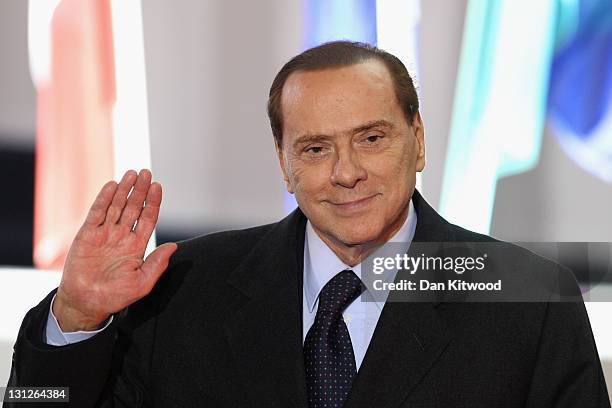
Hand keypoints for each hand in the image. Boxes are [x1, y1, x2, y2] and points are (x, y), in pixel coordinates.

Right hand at [53, 169, 176, 331]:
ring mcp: (105, 234)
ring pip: (117, 206)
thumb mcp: (142, 283)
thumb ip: (157, 264)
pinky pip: (97, 212)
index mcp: (137, 246)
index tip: (158, 186)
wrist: (86, 303)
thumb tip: (175, 247)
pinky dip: (104, 199)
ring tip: (133, 174)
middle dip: (140, 191)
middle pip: (134, 208)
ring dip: (125, 190)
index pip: (148, 218)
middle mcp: (122, 236)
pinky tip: (113, 185)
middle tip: (147, 173)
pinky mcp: (88, 234)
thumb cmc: (115, 296)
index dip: (153, 202)